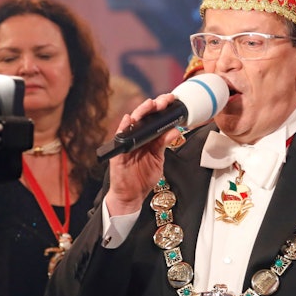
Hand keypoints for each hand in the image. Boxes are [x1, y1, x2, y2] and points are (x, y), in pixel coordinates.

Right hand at [104, 94, 182, 214]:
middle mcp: (137, 137)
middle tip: (165, 100)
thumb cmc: (143, 177)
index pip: (155, 118)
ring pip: (132, 122)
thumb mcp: (158, 158)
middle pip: (144, 116)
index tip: (172, 100)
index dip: (162, 108)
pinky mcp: (119, 151)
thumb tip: (176, 130)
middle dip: (154, 106)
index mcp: (148, 137)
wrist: (132, 195)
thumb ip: (164, 144)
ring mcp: (127, 142)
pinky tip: (129, 119)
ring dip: (141, 112)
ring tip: (150, 105)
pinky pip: (120, 136)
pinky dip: (124, 127)